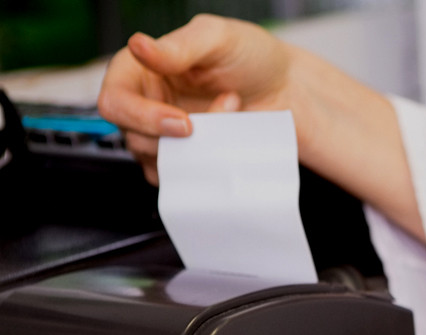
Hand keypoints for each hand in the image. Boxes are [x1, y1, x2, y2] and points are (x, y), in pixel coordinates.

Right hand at [97, 14, 424, 239]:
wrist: (287, 88)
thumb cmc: (251, 56)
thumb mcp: (216, 38)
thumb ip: (177, 47)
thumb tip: (138, 46)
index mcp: (138, 71)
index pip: (114, 103)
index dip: (143, 118)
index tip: (183, 124)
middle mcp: (146, 105)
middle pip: (135, 139)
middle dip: (181, 137)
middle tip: (224, 112)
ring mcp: (166, 137)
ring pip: (162, 164)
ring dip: (202, 150)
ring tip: (234, 118)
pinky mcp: (189, 161)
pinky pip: (185, 181)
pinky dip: (208, 171)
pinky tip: (230, 146)